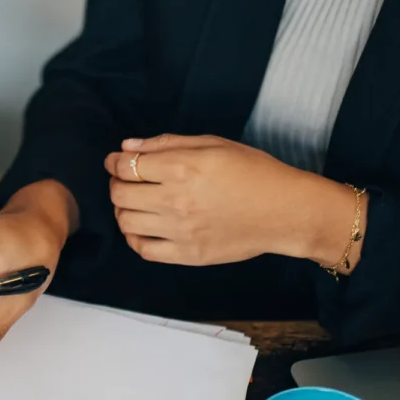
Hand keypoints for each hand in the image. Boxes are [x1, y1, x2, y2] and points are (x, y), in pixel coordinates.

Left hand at [105, 134, 355, 266]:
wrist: (284, 211)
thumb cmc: (252, 171)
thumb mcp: (212, 144)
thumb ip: (166, 144)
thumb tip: (128, 147)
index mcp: (182, 168)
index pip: (126, 166)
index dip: (115, 162)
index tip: (117, 161)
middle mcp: (176, 200)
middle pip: (120, 194)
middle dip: (116, 184)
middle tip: (126, 181)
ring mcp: (181, 231)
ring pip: (126, 222)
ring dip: (123, 210)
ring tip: (135, 203)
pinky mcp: (188, 255)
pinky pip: (144, 250)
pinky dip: (135, 238)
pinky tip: (144, 228)